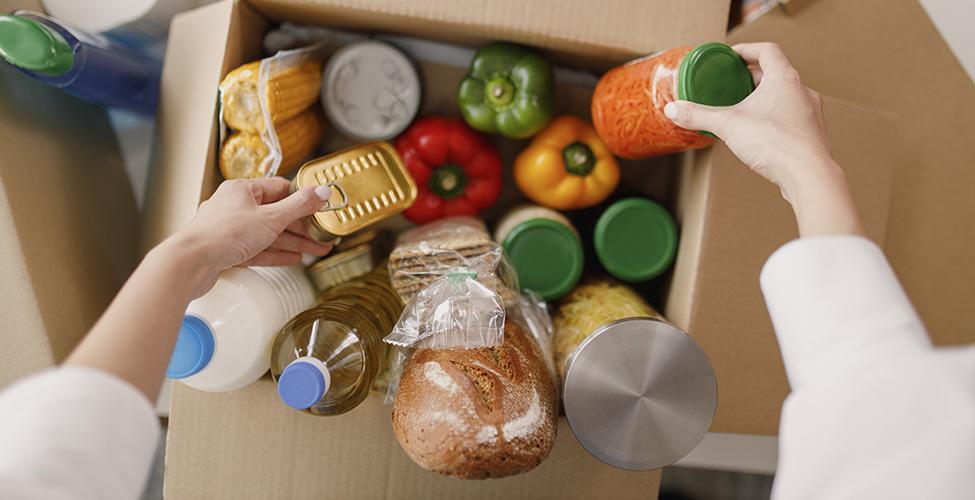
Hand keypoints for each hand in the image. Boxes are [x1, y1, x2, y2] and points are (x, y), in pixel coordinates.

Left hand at [165, 177, 332, 296]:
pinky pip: (258, 249)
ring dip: (293, 243)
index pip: (280, 189)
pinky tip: (292, 258)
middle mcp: (235, 206)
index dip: (302, 199)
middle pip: (276, 214)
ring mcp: (230, 229)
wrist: (190, 263)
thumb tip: (321, 191)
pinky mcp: (227, 250)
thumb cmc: (223, 235)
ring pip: (269, 234)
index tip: (319, 208)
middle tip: (322, 236)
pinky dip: (276, 254)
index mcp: (242, 190)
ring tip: (315, 251)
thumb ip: (299, 206)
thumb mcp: (271, 218)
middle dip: (302, 228)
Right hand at [664, 42, 862, 236]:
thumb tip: (673, 110)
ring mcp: (811, 113)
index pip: (767, 51)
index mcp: (784, 79)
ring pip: (786, 97)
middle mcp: (802, 91)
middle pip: (775, 74)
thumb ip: (699, 116)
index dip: (747, 50)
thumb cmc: (775, 143)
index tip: (732, 56)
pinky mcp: (813, 134)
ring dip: (766, 99)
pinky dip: (776, 118)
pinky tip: (762, 134)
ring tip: (745, 110)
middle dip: (752, 78)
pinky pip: (793, 118)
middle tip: (732, 85)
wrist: (808, 175)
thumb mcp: (728, 126)